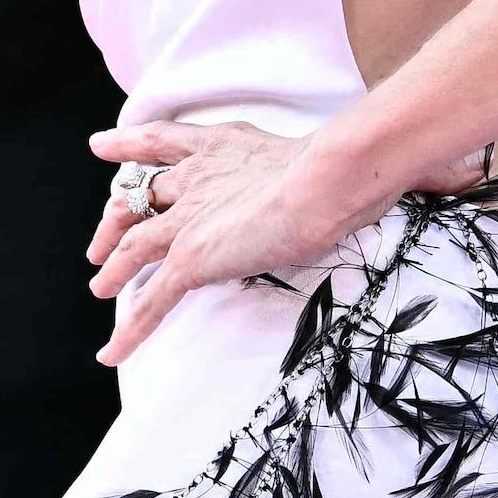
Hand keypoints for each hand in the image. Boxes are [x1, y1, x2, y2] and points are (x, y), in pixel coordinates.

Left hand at [84, 119, 381, 367]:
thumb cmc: (339, 167)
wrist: (327, 178)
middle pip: (138, 197)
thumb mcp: (320, 157)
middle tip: (100, 242)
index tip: (103, 147)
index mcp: (219, 149)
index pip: (162, 143)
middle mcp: (195, 181)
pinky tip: (111, 354)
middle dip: (115, 220)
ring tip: (100, 287)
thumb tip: (397, 169)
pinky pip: (150, 301)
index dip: (128, 146)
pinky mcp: (191, 259)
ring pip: (134, 249)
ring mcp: (189, 222)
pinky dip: (128, 331)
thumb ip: (328, 165)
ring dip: (114, 270)